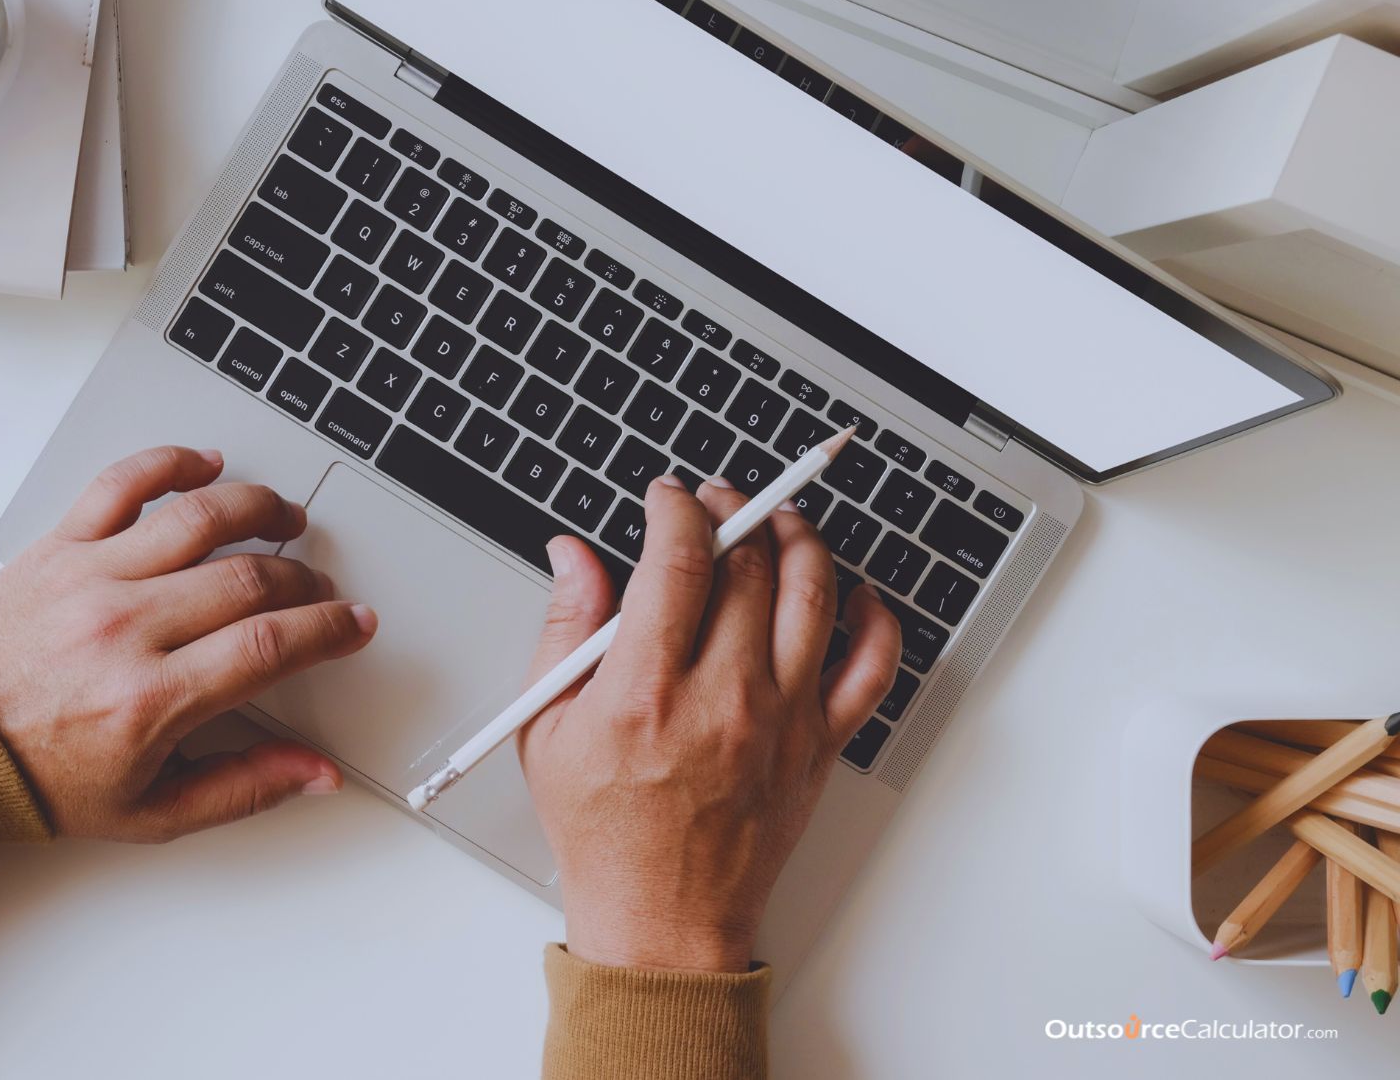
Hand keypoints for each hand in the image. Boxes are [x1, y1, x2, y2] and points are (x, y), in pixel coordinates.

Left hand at [0, 446, 375, 842]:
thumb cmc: (42, 777)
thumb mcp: (151, 812)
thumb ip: (244, 789)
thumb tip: (316, 774)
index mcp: (151, 700)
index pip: (268, 646)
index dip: (328, 630)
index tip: (353, 624)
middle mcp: (124, 629)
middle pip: (247, 578)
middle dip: (302, 580)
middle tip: (317, 590)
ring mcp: (90, 578)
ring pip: (198, 517)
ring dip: (258, 507)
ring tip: (283, 517)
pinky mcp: (58, 545)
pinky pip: (123, 483)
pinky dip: (171, 462)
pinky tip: (205, 465)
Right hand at [518, 476, 899, 971]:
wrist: (662, 920)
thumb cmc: (604, 832)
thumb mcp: (547, 729)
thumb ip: (564, 629)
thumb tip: (572, 555)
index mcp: (646, 692)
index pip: (680, 560)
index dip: (676, 509)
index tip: (667, 497)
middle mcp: (723, 698)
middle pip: (749, 565)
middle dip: (733, 510)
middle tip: (716, 501)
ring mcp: (782, 720)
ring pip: (813, 594)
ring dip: (798, 538)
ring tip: (777, 520)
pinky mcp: (820, 746)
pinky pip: (871, 666)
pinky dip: (871, 617)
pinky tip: (849, 593)